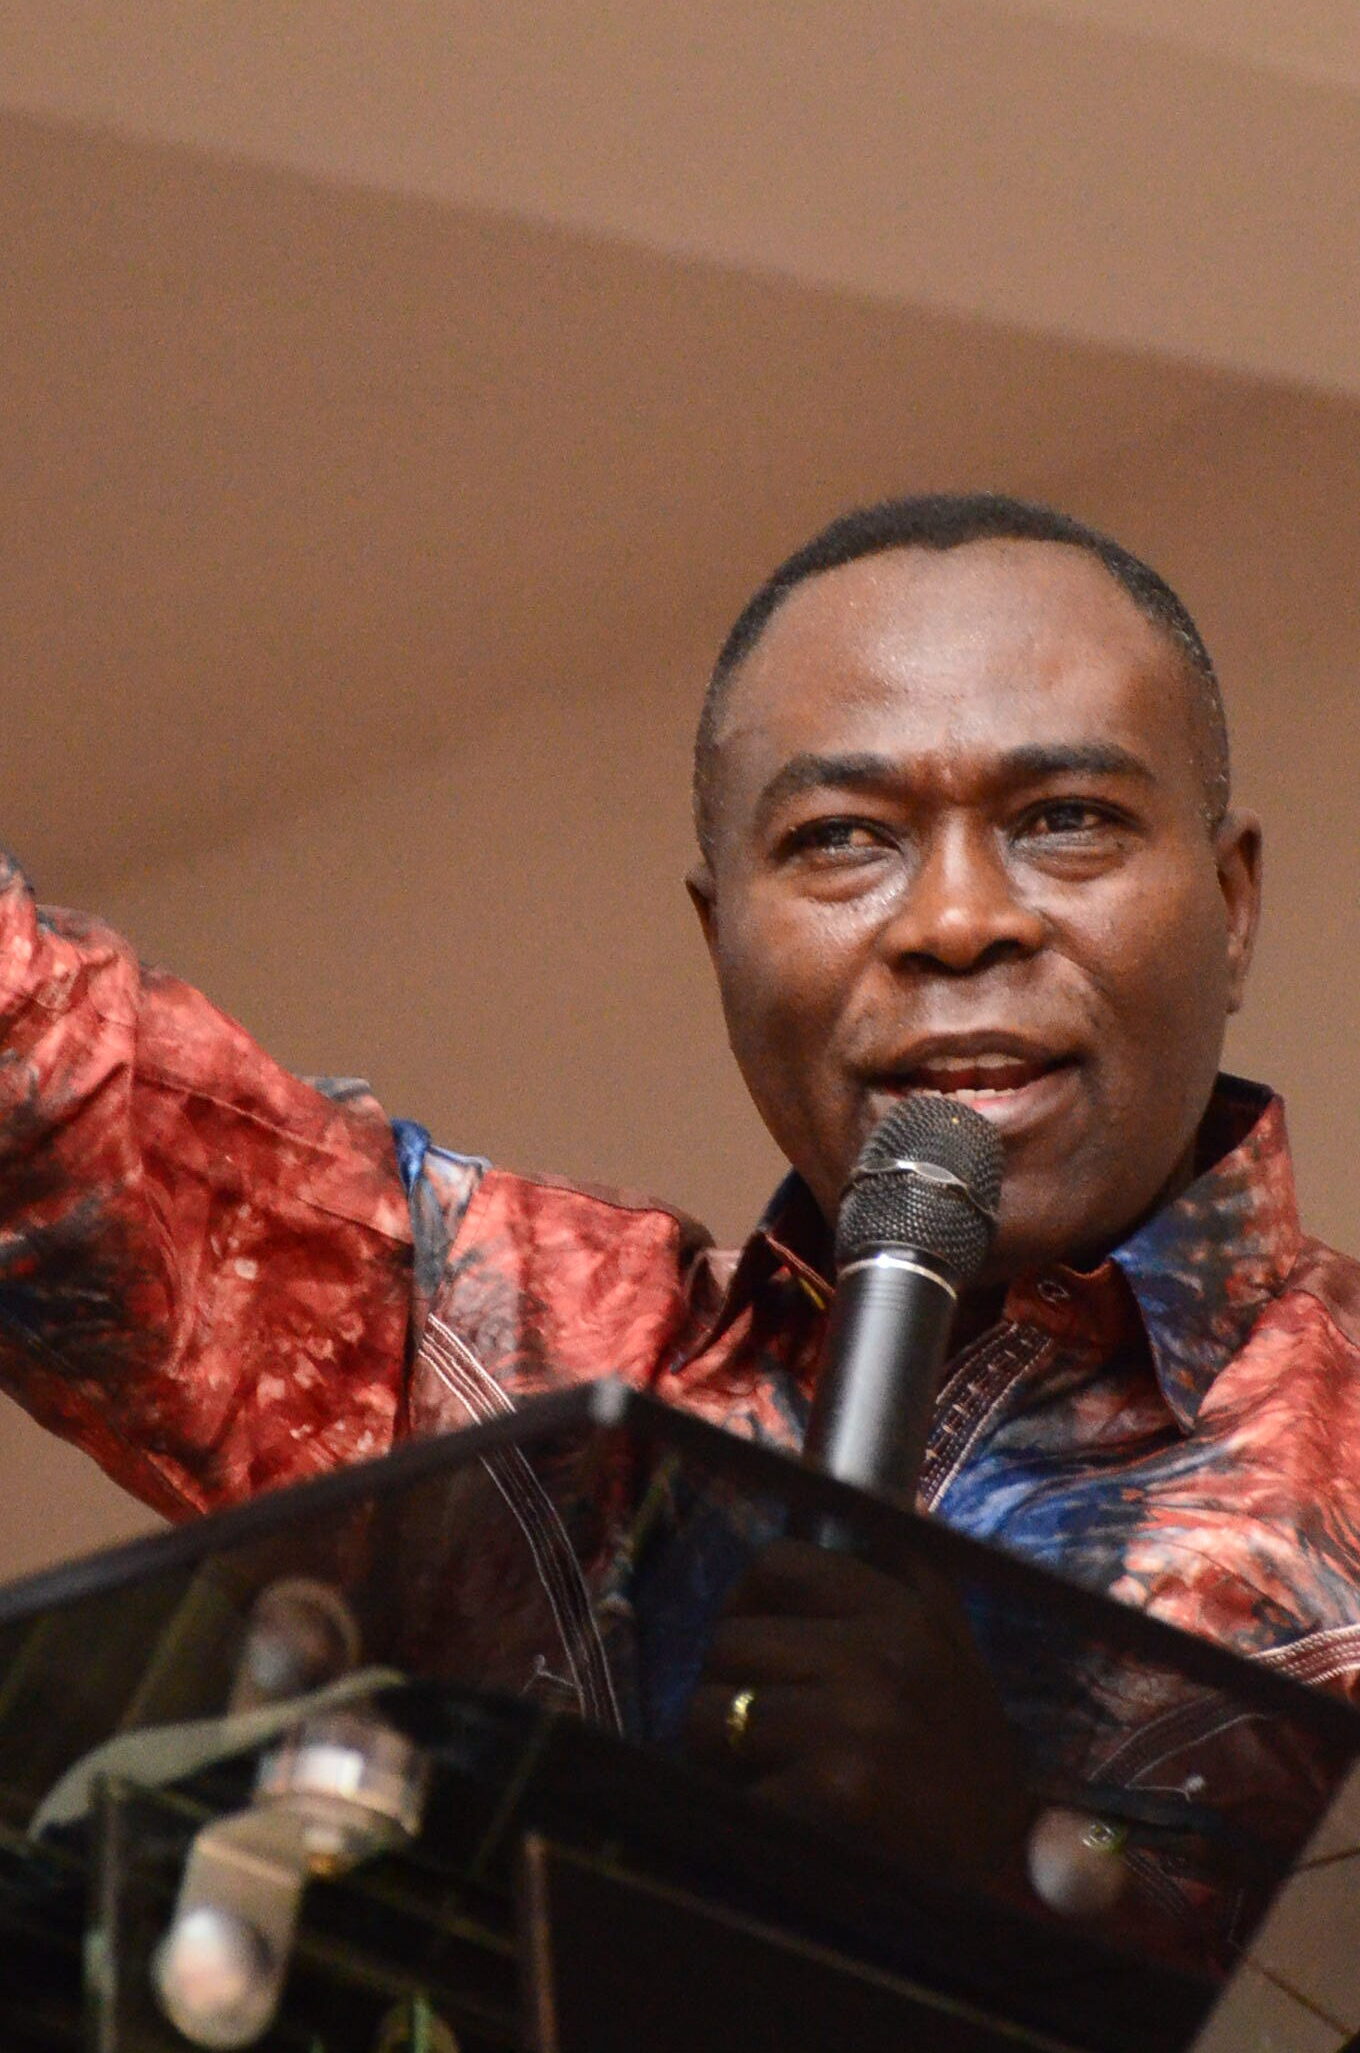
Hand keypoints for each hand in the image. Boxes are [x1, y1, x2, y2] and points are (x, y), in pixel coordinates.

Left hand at [684, 1536, 1032, 1892]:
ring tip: (780, 1783)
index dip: (749, 1605)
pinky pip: (728, 1789)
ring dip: (724, 1758)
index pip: (777, 1561)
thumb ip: (886, 1584)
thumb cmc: (958, 1771)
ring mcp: (860, 1722)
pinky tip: (796, 1831)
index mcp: (910, 1610)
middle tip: (773, 1742)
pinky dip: (745, 1818)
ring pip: (711, 1713)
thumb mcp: (943, 1655)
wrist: (1003, 1888)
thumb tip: (807, 1483)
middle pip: (729, 1641)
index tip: (759, 1651)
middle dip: (732, 1694)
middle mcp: (887, 1654)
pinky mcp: (835, 1794)